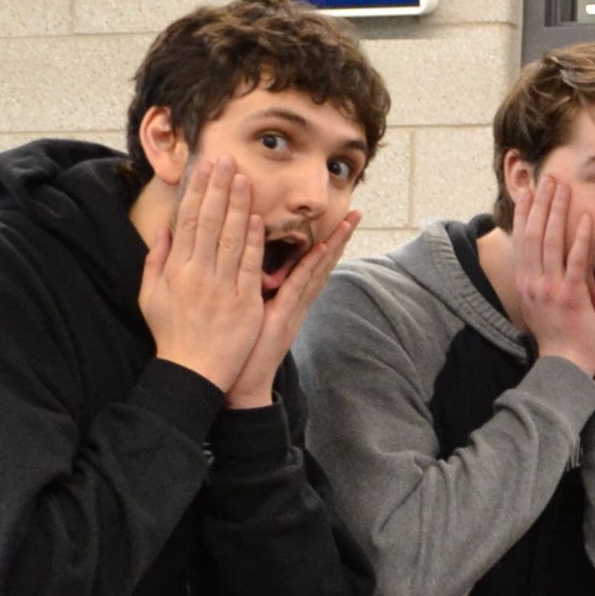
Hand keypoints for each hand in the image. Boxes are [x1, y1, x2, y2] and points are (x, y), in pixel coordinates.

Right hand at [140, 156, 266, 387]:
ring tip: (245, 178)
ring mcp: (222, 287)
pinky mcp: (244, 302)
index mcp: (176, 268)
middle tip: (227, 159)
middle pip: (210, 221)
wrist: (191, 371)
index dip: (198, 191)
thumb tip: (164, 228)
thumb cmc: (171, 333)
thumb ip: (156, 259)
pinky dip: (254, 240)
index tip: (205, 168)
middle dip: (219, 188)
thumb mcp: (150, 295)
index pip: (189, 220)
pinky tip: (258, 217)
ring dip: (239, 205)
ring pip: (232, 237)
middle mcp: (198, 273)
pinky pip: (250, 265)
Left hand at [224, 209, 358, 409]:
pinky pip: (299, 286)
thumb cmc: (238, 348)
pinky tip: (323, 249)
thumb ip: (249, 287)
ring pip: (317, 270)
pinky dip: (312, 267)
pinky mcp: (284, 316)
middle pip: (322, 263)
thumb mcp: (245, 310)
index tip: (337, 218)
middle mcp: (296, 301)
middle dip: (340, 238)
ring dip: (334, 246)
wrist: (240, 383)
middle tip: (356, 212)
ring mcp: (293, 308)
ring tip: (349, 222)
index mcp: (287, 298)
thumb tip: (244, 262)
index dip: (324, 241)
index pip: (309, 264)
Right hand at [513, 172, 594, 379]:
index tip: (529, 191)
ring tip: (563, 188)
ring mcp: (550, 287)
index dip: (525, 213)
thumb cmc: (555, 337)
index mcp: (525, 283)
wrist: (564, 365)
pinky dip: (579, 238)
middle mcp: (533, 281)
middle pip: (533, 234)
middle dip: (540, 203)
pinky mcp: (570, 295)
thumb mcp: (537, 305)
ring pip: (551, 241)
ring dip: (556, 211)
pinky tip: (585, 218)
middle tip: (548, 179)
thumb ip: (536, 282)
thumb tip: (535, 264)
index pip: (522, 240)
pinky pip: (575, 260)